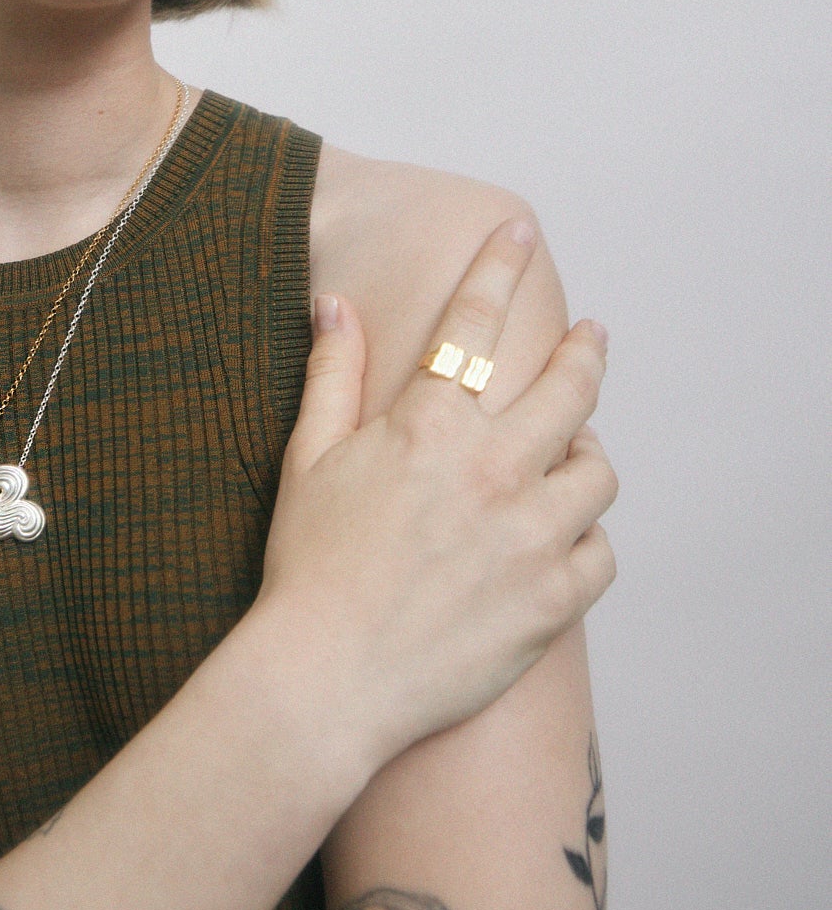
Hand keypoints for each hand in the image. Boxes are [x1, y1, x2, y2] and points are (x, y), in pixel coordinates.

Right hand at [255, 219, 616, 771]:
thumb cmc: (307, 567)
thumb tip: (334, 302)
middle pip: (570, 387)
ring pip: (597, 470)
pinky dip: (589, 538)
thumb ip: (332, 374)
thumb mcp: (307, 458)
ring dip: (587, 450)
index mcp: (431, 426)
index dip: (497, 266)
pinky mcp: (552, 600)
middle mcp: (493, 469)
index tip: (517, 230)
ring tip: (575, 449)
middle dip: (586, 351)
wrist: (326, 679)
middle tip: (591, 337)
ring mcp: (531, 536)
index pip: (475, 321)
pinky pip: (602, 552)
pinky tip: (569, 534)